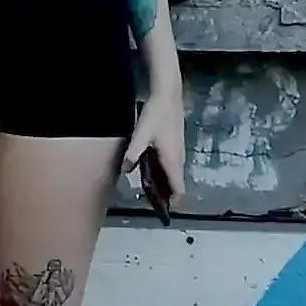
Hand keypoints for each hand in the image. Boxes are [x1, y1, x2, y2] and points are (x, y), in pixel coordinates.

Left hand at [122, 85, 185, 204]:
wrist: (168, 95)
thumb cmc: (155, 115)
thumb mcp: (140, 135)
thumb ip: (132, 154)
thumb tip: (125, 171)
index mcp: (172, 160)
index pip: (178, 187)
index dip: (173, 201)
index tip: (163, 210)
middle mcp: (179, 158)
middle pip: (176, 183)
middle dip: (166, 193)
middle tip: (151, 200)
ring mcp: (179, 150)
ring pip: (174, 173)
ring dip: (165, 182)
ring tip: (149, 187)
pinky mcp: (176, 143)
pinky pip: (172, 164)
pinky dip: (165, 171)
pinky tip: (151, 168)